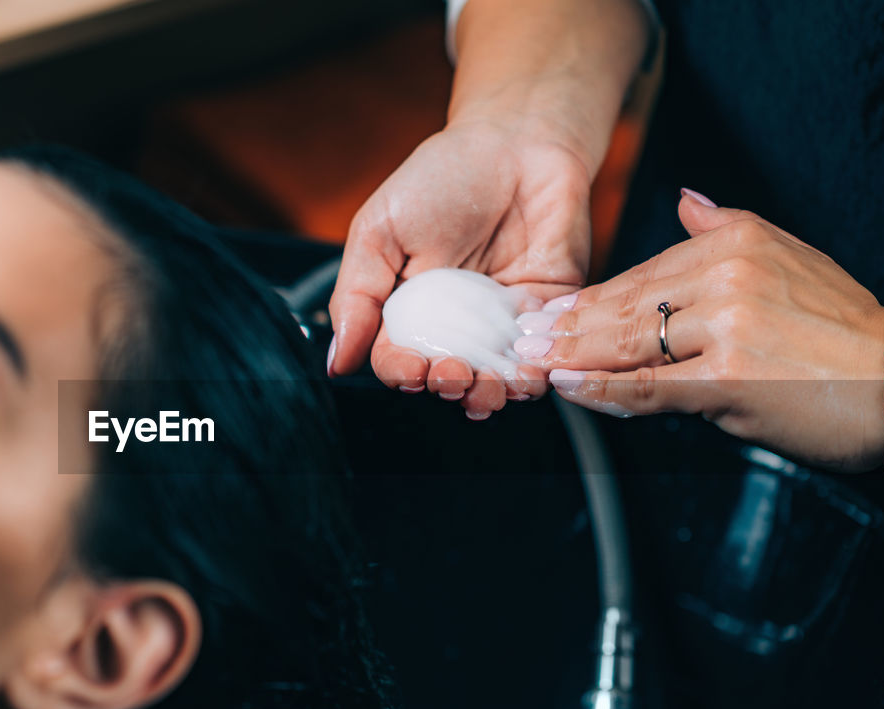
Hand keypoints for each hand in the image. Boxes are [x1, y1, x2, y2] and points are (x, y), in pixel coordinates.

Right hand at [327, 115, 589, 418]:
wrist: (517, 140)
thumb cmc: (440, 177)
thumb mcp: (378, 231)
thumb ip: (356, 297)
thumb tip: (336, 362)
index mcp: (407, 311)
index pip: (397, 361)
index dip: (402, 374)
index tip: (411, 369)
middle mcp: (453, 325)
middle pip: (446, 379)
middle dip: (449, 387)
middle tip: (453, 375)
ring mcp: (500, 323)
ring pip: (494, 379)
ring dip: (491, 393)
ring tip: (490, 387)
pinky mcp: (546, 311)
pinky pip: (542, 355)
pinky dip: (535, 373)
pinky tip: (528, 371)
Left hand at [515, 191, 883, 471]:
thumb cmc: (843, 332)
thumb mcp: (791, 256)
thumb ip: (729, 227)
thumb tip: (686, 199)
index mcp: (737, 242)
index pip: (645, 273)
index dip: (591, 297)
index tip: (552, 312)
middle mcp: (728, 274)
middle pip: (627, 304)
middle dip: (568, 326)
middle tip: (525, 339)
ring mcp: (726, 325)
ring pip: (628, 342)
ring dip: (572, 355)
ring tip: (535, 363)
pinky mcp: (727, 376)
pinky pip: (648, 386)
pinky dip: (603, 389)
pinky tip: (571, 388)